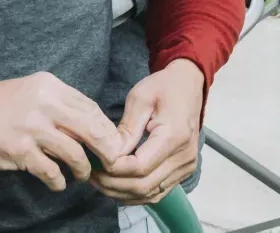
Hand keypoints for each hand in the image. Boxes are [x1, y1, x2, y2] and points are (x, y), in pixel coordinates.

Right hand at [0, 72, 125, 192]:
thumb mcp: (32, 92)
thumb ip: (60, 104)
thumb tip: (94, 127)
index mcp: (49, 85)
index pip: (91, 108)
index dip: (106, 129)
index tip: (110, 143)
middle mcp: (44, 103)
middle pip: (92, 129)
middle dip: (107, 150)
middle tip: (111, 163)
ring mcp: (31, 127)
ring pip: (75, 153)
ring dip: (83, 169)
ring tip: (81, 175)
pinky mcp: (19, 150)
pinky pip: (51, 172)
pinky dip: (59, 182)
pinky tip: (57, 183)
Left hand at [91, 59, 204, 205]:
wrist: (189, 85)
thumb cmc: (163, 87)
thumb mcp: (140, 98)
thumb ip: (126, 129)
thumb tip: (111, 155)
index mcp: (174, 135)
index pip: (140, 166)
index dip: (115, 169)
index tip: (94, 161)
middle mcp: (184, 156)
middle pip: (144, 185)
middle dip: (114, 185)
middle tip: (91, 175)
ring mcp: (186, 166)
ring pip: (150, 194)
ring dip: (122, 192)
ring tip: (99, 181)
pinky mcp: (184, 171)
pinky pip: (158, 192)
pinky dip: (136, 193)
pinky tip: (117, 186)